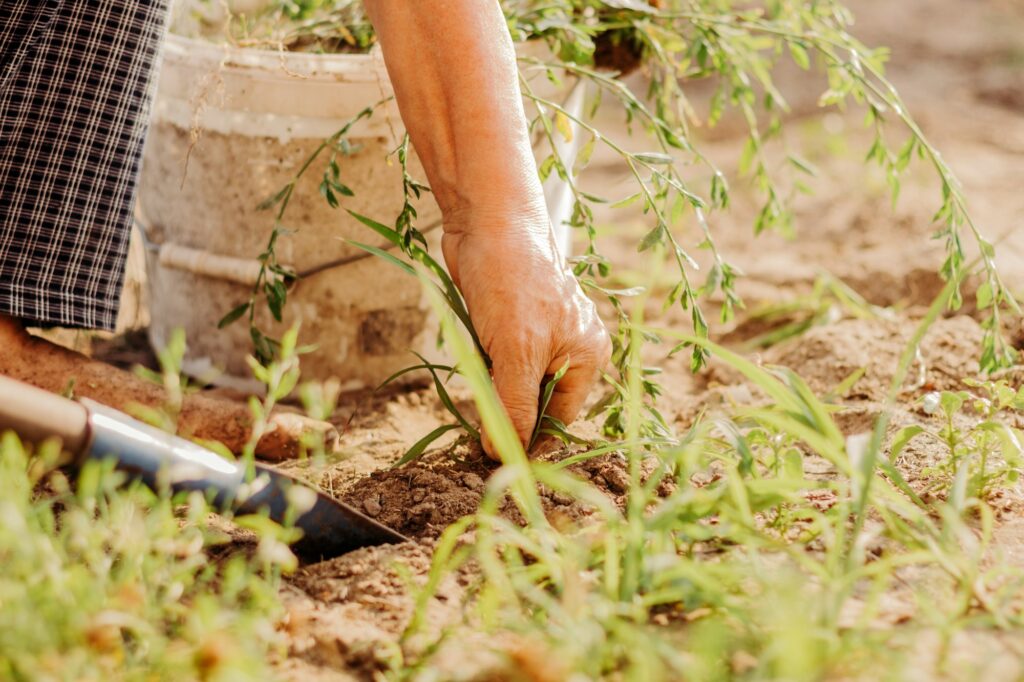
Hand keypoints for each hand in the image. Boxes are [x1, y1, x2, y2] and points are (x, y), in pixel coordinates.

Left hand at [442, 211, 610, 459]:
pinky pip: (500, 362)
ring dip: (493, 391)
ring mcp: (541, 335)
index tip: (494, 457)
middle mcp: (571, 348)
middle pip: (537, 403)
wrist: (485, 220)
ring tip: (474, 388)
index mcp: (588, 356)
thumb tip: (503, 456)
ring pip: (515, 384)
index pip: (559, 419)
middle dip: (509, 414)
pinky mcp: (512, 324)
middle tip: (476, 430)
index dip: (529, 440)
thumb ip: (513, 407)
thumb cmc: (511, 281)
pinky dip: (484, 368)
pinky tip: (471, 361)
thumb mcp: (516, 353)